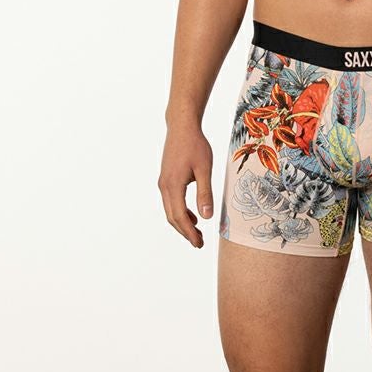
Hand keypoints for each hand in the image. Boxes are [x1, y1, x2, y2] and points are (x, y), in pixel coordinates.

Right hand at [158, 122, 214, 247]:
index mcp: (173, 185)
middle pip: (172, 217)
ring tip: (197, 233)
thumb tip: (207, 217)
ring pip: (170, 210)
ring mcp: (164, 182)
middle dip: (185, 232)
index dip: (189, 233)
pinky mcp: (166, 179)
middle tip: (199, 244)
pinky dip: (180, 212)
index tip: (198, 244)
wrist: (182, 127)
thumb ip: (205, 193)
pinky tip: (193, 215)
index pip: (180, 216)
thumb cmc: (195, 145)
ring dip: (182, 223)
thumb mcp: (204, 169)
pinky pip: (171, 201)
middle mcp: (165, 186)